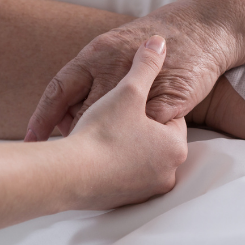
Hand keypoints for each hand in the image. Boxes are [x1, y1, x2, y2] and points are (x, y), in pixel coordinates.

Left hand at [26, 11, 233, 141]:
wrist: (204, 27)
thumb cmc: (156, 41)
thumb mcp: (113, 48)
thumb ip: (89, 76)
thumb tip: (62, 108)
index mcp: (96, 54)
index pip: (59, 89)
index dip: (42, 117)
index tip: (31, 141)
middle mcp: (114, 67)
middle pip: (83, 113)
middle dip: (74, 135)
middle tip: (64, 154)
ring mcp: (142, 86)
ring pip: (113, 125)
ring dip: (103, 143)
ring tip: (95, 158)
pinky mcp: (169, 102)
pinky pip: (146, 130)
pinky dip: (136, 143)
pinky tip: (130, 154)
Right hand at [67, 34, 188, 208]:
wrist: (69, 176)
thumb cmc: (104, 132)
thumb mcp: (128, 91)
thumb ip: (146, 65)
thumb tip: (158, 42)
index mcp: (175, 146)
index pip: (169, 119)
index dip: (146, 106)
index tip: (128, 102)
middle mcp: (168, 173)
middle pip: (152, 141)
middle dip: (134, 128)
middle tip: (112, 117)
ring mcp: (146, 191)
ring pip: (136, 160)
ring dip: (122, 147)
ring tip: (100, 134)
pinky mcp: (123, 202)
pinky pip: (121, 178)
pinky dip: (111, 166)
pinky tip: (93, 154)